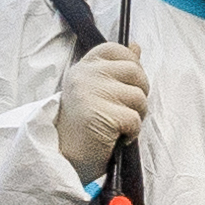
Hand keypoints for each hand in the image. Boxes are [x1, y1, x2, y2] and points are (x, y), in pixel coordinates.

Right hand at [48, 42, 149, 172]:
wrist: (65, 157)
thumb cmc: (84, 125)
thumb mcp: (97, 89)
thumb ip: (116, 67)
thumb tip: (136, 47)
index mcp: (84, 67)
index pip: (117, 49)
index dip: (131, 66)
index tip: (127, 85)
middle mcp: (86, 75)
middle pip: (135, 72)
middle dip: (139, 94)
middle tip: (124, 110)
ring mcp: (92, 93)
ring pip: (139, 97)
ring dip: (136, 115)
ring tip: (117, 125)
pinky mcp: (101, 114)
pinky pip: (135, 119)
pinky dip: (131, 133)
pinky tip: (115, 137)